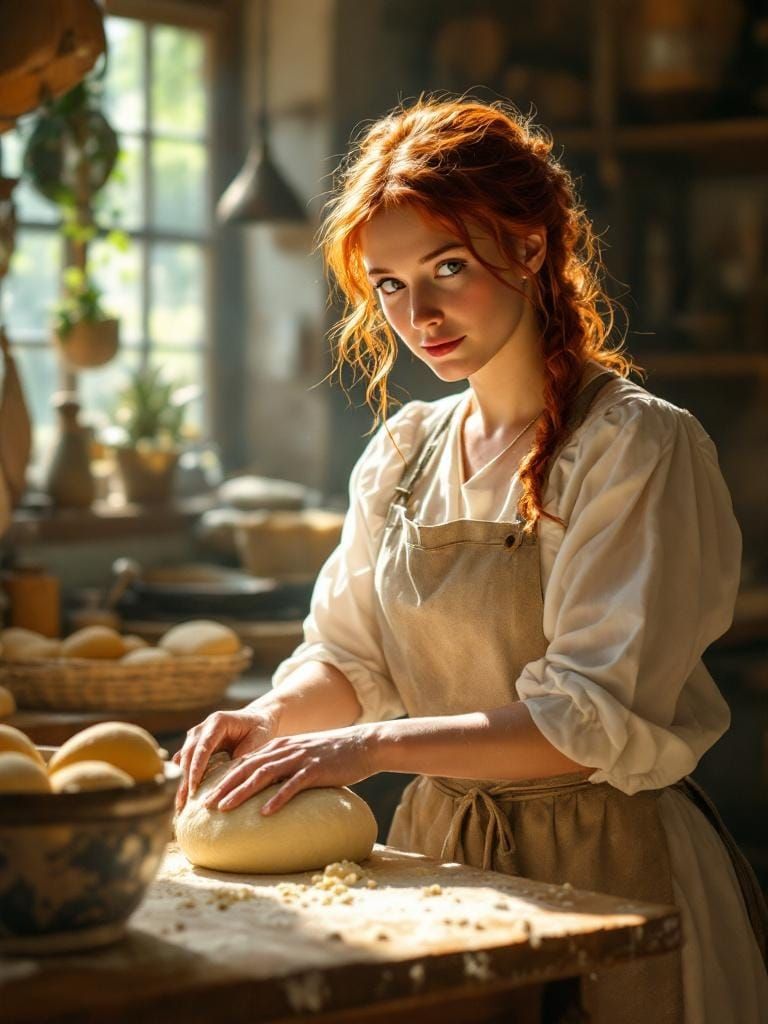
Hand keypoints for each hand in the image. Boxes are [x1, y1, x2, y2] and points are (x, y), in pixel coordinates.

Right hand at [173, 706, 279, 810]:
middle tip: (182, 804)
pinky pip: (184, 761)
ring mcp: (196, 735)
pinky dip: (183, 777)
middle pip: (189, 754)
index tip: (193, 790)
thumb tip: (228, 780)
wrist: (257, 720)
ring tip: (180, 805)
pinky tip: (182, 795)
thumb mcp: (257, 742)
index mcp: (218, 722)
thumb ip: (242, 758)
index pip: (203, 747)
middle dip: (185, 779)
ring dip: (181, 781)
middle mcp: (203, 727)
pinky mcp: (194, 745)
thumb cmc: (259, 731)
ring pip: (183, 758)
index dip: (197, 769)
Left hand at [202, 724, 376, 815]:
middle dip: (223, 786)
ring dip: (241, 792)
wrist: (362, 744)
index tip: (206, 795)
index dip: (223, 778)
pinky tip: (264, 813)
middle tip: (204, 805)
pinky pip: (293, 785)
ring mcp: (300, 759)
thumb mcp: (302, 755)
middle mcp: (285, 750)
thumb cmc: (332, 755)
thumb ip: (283, 767)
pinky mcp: (316, 770)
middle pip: (247, 767)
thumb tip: (265, 789)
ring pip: (263, 774)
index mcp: (279, 746)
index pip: (243, 762)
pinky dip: (277, 799)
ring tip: (224, 809)